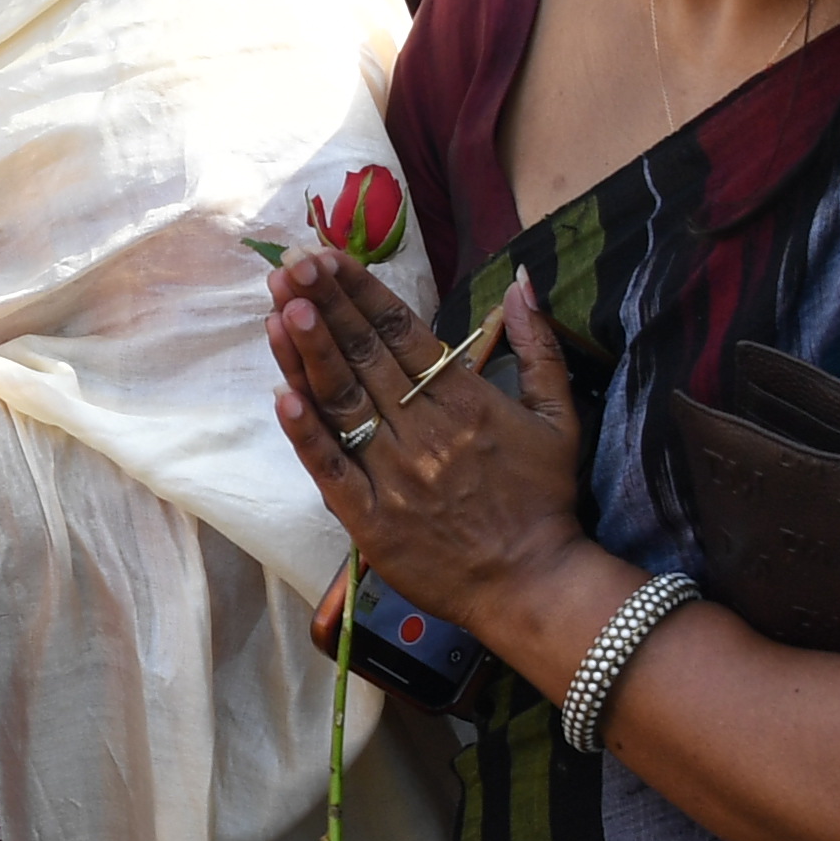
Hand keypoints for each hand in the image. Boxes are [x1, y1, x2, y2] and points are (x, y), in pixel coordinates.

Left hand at [266, 243, 600, 629]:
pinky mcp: (371, 519)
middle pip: (365, 357)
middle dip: (325, 306)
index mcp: (465, 400)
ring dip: (308, 352)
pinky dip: (305, 432)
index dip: (361, 291)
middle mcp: (424, 430)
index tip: (327, 256)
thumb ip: (539, 346)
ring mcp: (393, 474)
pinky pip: (331, 469)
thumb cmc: (544, 499)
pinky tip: (281, 393)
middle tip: (291, 265)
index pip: (402, 332)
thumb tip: (519, 282)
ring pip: (343, 402)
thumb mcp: (559, 416)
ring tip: (280, 306)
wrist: (533, 584)